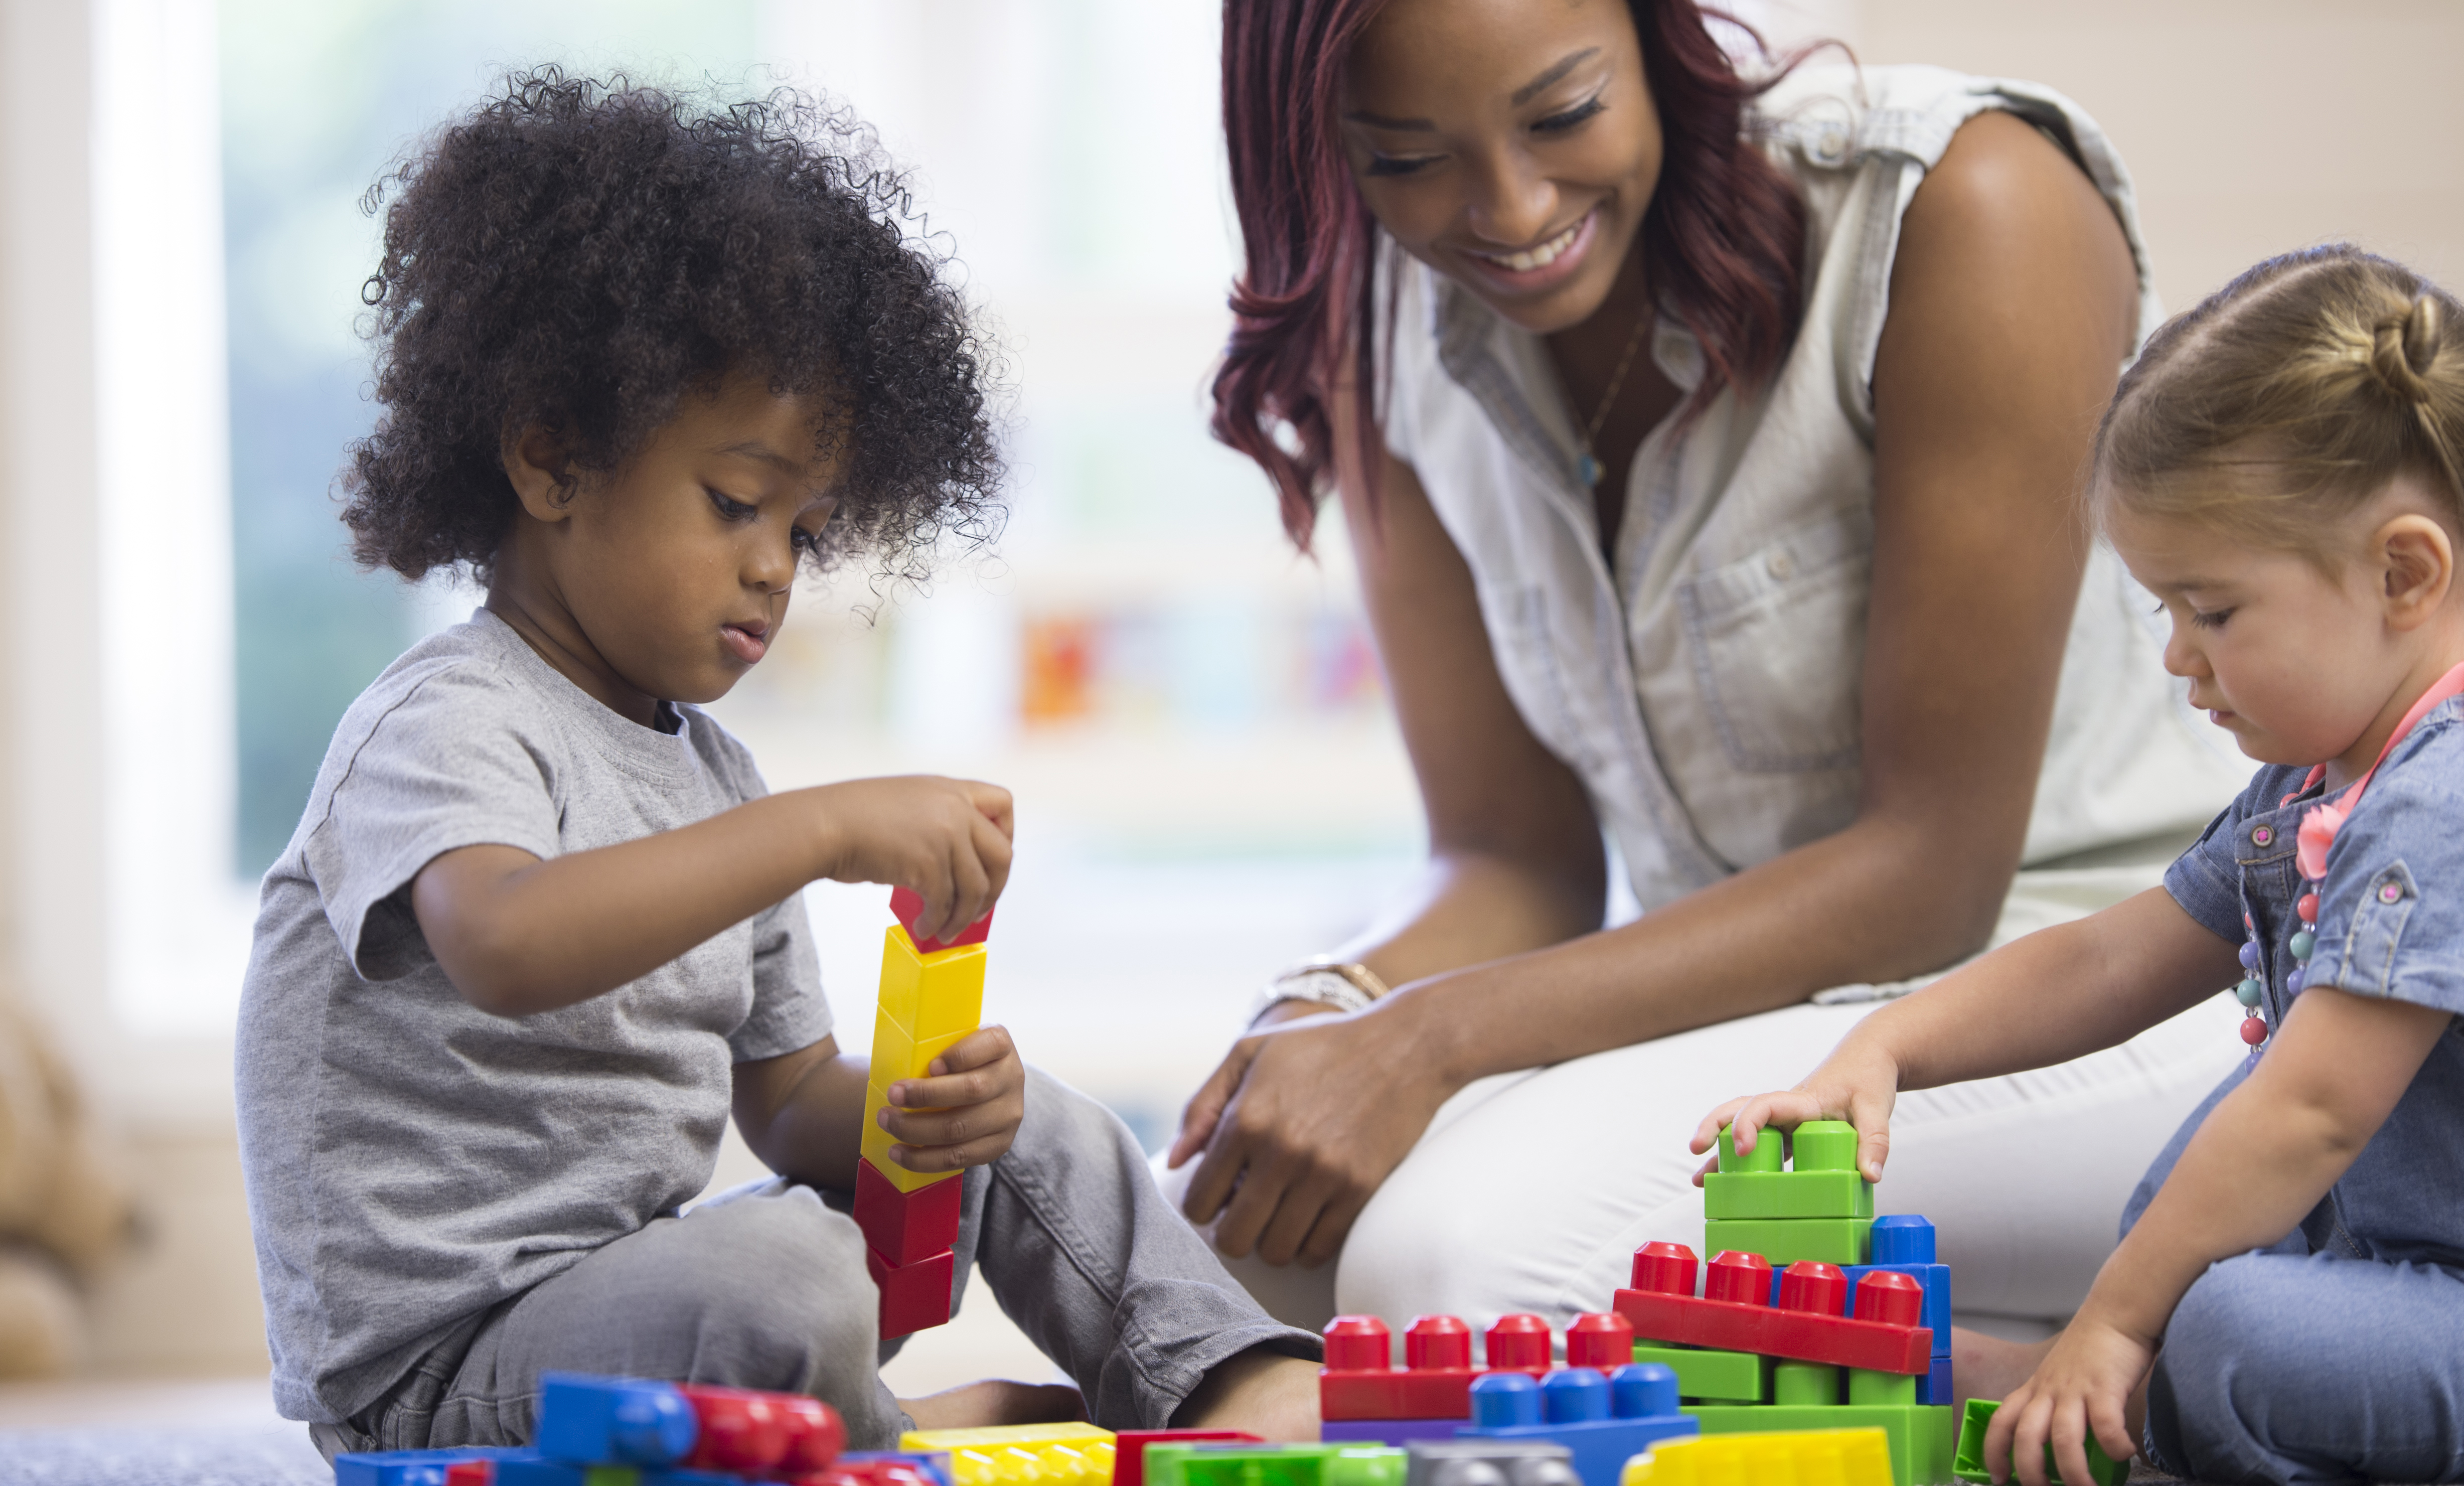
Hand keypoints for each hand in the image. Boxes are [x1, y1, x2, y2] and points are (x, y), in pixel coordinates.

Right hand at [806, 776, 1013, 944]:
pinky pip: (945, 904)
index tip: (989, 861)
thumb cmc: (852, 818)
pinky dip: (937, 923)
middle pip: (1001, 854)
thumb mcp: (908, 803)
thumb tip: (955, 867)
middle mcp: (954, 808)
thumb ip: (938, 821)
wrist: (822, 824)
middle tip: (981, 909)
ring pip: (976, 887)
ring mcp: (944, 835)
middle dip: (995, 888)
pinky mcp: (927, 863)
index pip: (1003, 804)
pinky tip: (924, 929)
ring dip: (964, 916)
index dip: (1005, 836)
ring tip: (947, 931)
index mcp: (950, 789)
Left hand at [877, 1026, 1025, 1171]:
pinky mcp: (999, 1144)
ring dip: (916, 1129)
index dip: (959, 1056)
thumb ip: (935, 1046)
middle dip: (925, 1095)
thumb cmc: (958, 1061)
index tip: (930, 1065)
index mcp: (1001, 1045)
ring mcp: (1008, 1115)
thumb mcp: (955, 1042)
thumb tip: (892, 1063)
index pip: (990, 1045)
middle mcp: (1012, 1078)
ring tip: (888, 1123)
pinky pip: (960, 1157)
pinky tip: (900, 1153)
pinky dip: (924, 1159)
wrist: (987, 1090)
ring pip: (961, 1128)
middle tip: (892, 1095)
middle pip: (971, 1090)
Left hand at [1167, 1004, 1452, 1266]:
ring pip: (1275, 1252)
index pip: (1199, 1202)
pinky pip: (1319, 1250)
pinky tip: (1310, 1218)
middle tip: (1246, 1212)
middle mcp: (1280, 1151)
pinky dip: (1308, 1245)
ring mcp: (1323, 1175)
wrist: (1405, 1046)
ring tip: (1279, 1214)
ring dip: (1271, 1241)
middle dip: (1233, 1232)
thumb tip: (1175, 1160)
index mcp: (1245, 1118)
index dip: (1203, 1206)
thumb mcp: (1252, 1053)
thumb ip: (1203, 1104)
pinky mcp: (1359, 1190)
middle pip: (1233, 1238)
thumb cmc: (1321, 1046)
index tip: (1219, 1195)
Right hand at [1687, 1036, 1901, 1182]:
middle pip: (1740, 1109)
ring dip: (1720, 1147)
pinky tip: (1729, 1178)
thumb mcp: (1877, 1109)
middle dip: (1715, 1127)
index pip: (1765, 1105)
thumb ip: (1875, 1142)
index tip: (1741, 1149)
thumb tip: (1869, 1176)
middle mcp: (1788, 1107)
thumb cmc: (1869, 1077)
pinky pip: (1761, 1141)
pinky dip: (1742, 1158)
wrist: (1869, 1057)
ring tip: (1699, 1177)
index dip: (1747, 1124)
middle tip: (1697, 1149)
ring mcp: (1787, 1118)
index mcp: (1803, 1101)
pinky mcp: (1791, 1128)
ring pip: (1744, 1126)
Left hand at [1984, 1312, 2148, 1485]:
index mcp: (2034, 1390)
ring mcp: (2075, 1389)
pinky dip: (2115, 1447)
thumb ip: (2053, 1406)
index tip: (1997, 1478)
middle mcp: (2049, 1391)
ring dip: (2074, 1472)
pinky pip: (2106, 1425)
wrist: (2115, 1314)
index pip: (2000, 1422)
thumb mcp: (2058, 1377)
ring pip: (2063, 1439)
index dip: (1994, 1452)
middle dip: (2030, 1472)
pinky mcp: (2105, 1386)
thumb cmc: (2089, 1350)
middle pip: (2026, 1438)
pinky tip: (2124, 1454)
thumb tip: (2056, 1447)